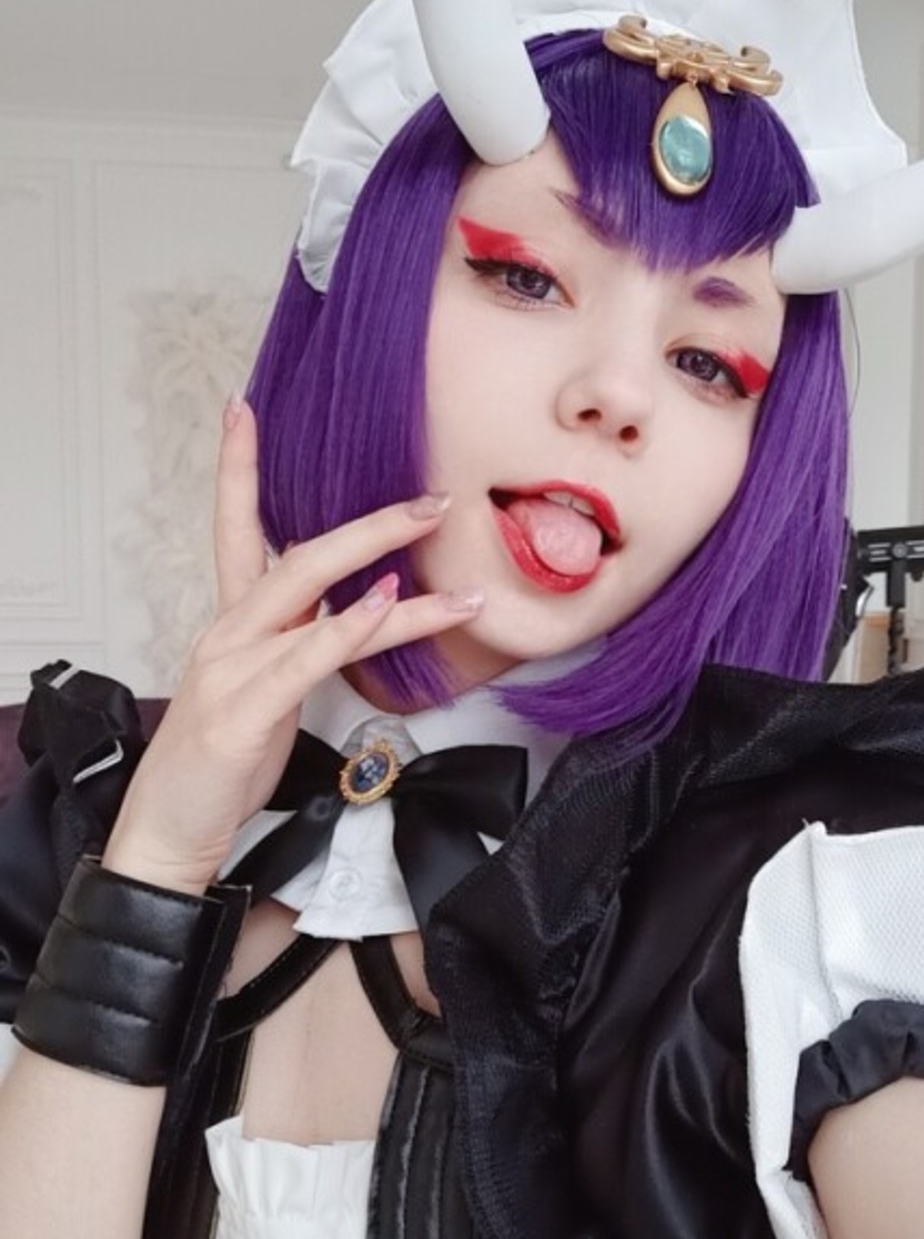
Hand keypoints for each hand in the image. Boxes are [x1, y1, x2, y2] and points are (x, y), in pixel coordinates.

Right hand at [102, 398, 482, 895]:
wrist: (168, 830)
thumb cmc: (219, 765)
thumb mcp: (262, 693)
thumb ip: (300, 648)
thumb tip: (362, 616)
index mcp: (232, 624)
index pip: (236, 530)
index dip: (240, 470)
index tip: (245, 408)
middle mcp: (230, 633)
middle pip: (298, 552)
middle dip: (368, 520)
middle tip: (429, 497)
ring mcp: (234, 668)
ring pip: (312, 594)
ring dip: (383, 561)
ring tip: (438, 545)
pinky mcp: (245, 712)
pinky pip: (305, 658)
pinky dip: (349, 628)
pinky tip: (386, 608)